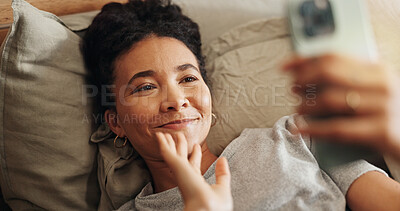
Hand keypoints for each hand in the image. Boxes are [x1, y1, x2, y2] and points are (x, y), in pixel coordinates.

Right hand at [156, 132, 232, 210]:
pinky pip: (167, 153)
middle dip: (180, 147)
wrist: (207, 209)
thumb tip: (223, 159)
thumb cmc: (216, 205)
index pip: (194, 166)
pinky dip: (163, 144)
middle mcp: (187, 177)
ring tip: (166, 133)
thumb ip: (222, 174)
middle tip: (179, 135)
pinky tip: (160, 136)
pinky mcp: (177, 167)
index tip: (196, 146)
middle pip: (181, 158)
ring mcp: (181, 172)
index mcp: (196, 182)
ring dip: (169, 143)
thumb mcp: (222, 186)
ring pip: (173, 154)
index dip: (195, 155)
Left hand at [283, 54, 399, 159]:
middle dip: (303, 80)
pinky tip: (299, 129)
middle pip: (329, 73)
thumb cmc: (385, 115)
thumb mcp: (372, 91)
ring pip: (330, 100)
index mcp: (378, 70)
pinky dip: (313, 129)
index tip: (284, 66)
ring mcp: (383, 107)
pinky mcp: (381, 131)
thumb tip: (304, 73)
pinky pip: (337, 129)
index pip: (333, 56)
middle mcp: (382, 84)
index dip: (304, 60)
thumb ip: (347, 80)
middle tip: (292, 89)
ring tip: (298, 109)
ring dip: (306, 105)